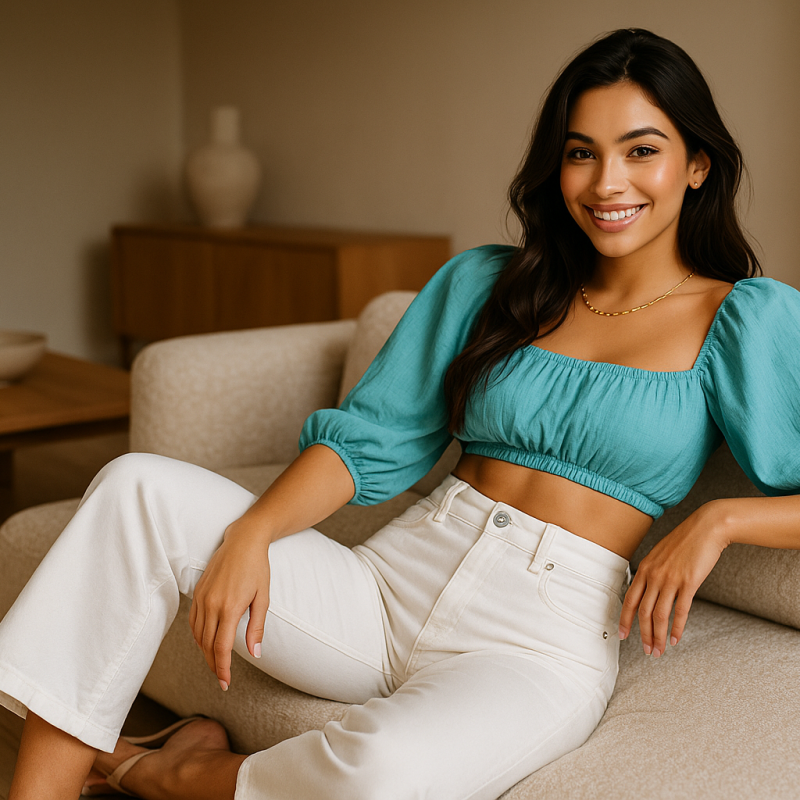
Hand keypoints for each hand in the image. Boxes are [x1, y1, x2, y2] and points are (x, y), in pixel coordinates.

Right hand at [189, 518, 271, 689]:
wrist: (243, 541)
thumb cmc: (257, 568)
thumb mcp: (263, 598)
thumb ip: (256, 627)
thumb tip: (255, 653)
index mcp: (229, 607)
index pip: (221, 647)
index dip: (222, 668)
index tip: (225, 683)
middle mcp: (211, 604)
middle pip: (207, 645)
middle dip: (213, 665)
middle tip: (221, 679)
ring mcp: (201, 598)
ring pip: (197, 635)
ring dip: (204, 653)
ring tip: (215, 664)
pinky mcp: (197, 592)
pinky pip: (193, 621)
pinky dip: (198, 636)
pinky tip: (206, 642)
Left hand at [618, 501, 729, 657]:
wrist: (706, 528)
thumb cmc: (685, 541)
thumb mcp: (660, 554)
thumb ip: (652, 571)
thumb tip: (648, 588)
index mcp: (645, 568)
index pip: (630, 599)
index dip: (625, 619)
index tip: (623, 635)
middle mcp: (654, 575)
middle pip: (643, 611)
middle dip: (643, 634)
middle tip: (646, 651)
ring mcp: (670, 579)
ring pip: (659, 615)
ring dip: (658, 636)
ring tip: (659, 651)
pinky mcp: (689, 583)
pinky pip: (680, 611)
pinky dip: (676, 628)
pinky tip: (675, 639)